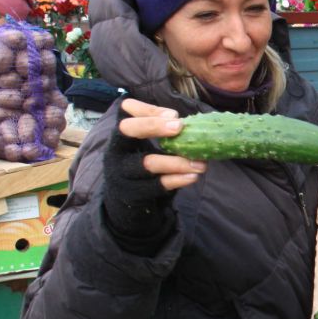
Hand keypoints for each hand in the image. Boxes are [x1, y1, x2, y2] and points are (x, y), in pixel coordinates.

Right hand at [102, 98, 204, 254]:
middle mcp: (116, 153)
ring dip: (177, 160)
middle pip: (126, 130)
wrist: (127, 208)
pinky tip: (193, 176)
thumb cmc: (140, 170)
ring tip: (201, 162)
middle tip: (180, 125)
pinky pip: (157, 186)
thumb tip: (178, 117)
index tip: (173, 115)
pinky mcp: (133, 195)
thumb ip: (156, 132)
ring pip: (148, 163)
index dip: (147, 111)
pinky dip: (178, 180)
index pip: (126, 114)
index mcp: (120, 138)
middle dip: (153, 125)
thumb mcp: (143, 149)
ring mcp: (122, 175)